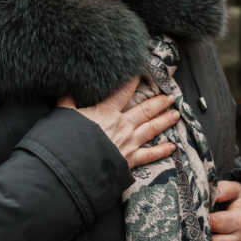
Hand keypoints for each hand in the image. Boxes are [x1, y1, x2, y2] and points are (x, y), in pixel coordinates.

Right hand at [57, 76, 178, 168]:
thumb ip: (66, 101)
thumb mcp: (64, 116)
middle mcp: (122, 125)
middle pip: (145, 109)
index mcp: (106, 112)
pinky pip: (151, 154)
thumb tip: (64, 88)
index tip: (141, 73)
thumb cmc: (69, 141)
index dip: (133, 81)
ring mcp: (129, 142)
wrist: (76, 167)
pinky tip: (173, 147)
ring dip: (165, 120)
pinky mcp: (131, 160)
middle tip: (171, 95)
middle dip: (159, 101)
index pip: (123, 91)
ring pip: (152, 128)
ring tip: (176, 113)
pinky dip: (162, 150)